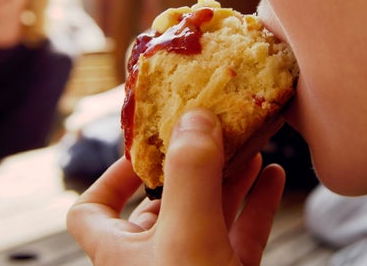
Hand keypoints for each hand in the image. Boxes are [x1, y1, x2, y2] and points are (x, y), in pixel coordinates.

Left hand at [67, 109, 285, 265]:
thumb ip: (191, 174)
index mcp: (121, 254)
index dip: (108, 177)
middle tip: (215, 128)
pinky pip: (241, 236)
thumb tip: (194, 114)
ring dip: (229, 176)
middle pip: (163, 200)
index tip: (146, 147)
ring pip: (207, 213)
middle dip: (191, 162)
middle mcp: (153, 261)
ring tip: (251, 141)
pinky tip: (275, 176)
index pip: (91, 211)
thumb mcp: (188, 236)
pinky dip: (256, 204)